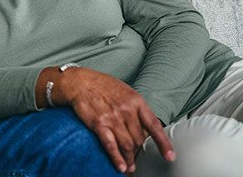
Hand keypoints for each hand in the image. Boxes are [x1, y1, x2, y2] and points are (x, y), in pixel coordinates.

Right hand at [44, 67, 175, 173]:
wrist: (79, 82)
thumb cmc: (102, 86)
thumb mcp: (124, 91)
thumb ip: (136, 109)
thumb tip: (145, 129)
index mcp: (136, 101)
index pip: (154, 126)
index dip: (163, 143)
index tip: (170, 156)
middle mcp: (126, 110)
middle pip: (139, 138)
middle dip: (138, 151)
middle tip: (136, 159)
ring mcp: (112, 117)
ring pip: (127, 145)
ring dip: (130, 159)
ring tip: (129, 166)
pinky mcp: (98, 123)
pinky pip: (111, 145)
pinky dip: (116, 158)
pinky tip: (120, 166)